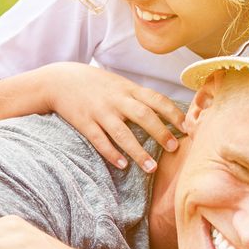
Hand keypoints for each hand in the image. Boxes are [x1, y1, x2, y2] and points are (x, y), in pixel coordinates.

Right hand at [38, 63, 184, 170]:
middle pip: (143, 116)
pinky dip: (111, 153)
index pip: (156, 99)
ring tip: (151, 168)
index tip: (186, 128)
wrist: (61, 80)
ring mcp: (100, 111)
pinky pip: (99, 140)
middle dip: (160, 132)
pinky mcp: (84, 123)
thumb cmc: (97, 84)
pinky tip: (122, 165)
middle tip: (174, 148)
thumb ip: (139, 97)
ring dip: (138, 151)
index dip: (173, 113)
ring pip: (122, 133)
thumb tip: (166, 112)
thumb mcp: (120, 84)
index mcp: (129, 89)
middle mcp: (117, 99)